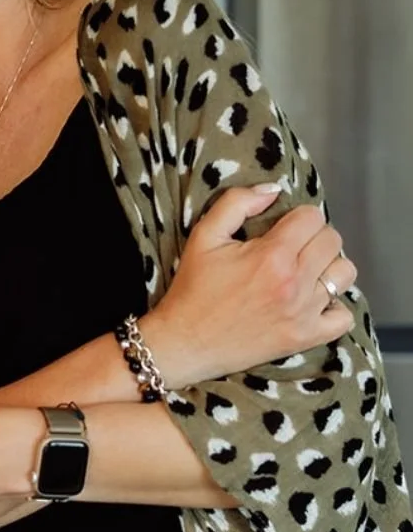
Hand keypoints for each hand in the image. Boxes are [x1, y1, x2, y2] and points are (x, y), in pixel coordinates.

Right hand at [144, 185, 355, 387]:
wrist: (187, 341)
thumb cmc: (193, 288)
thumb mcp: (204, 235)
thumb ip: (237, 203)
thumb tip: (273, 190)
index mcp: (272, 255)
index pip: (312, 217)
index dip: (297, 216)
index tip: (282, 226)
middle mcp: (295, 283)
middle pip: (332, 241)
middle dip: (313, 236)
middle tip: (291, 246)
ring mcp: (304, 313)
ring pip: (344, 274)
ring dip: (328, 266)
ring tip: (304, 270)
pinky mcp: (306, 337)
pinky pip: (344, 316)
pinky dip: (334, 305)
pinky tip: (312, 300)